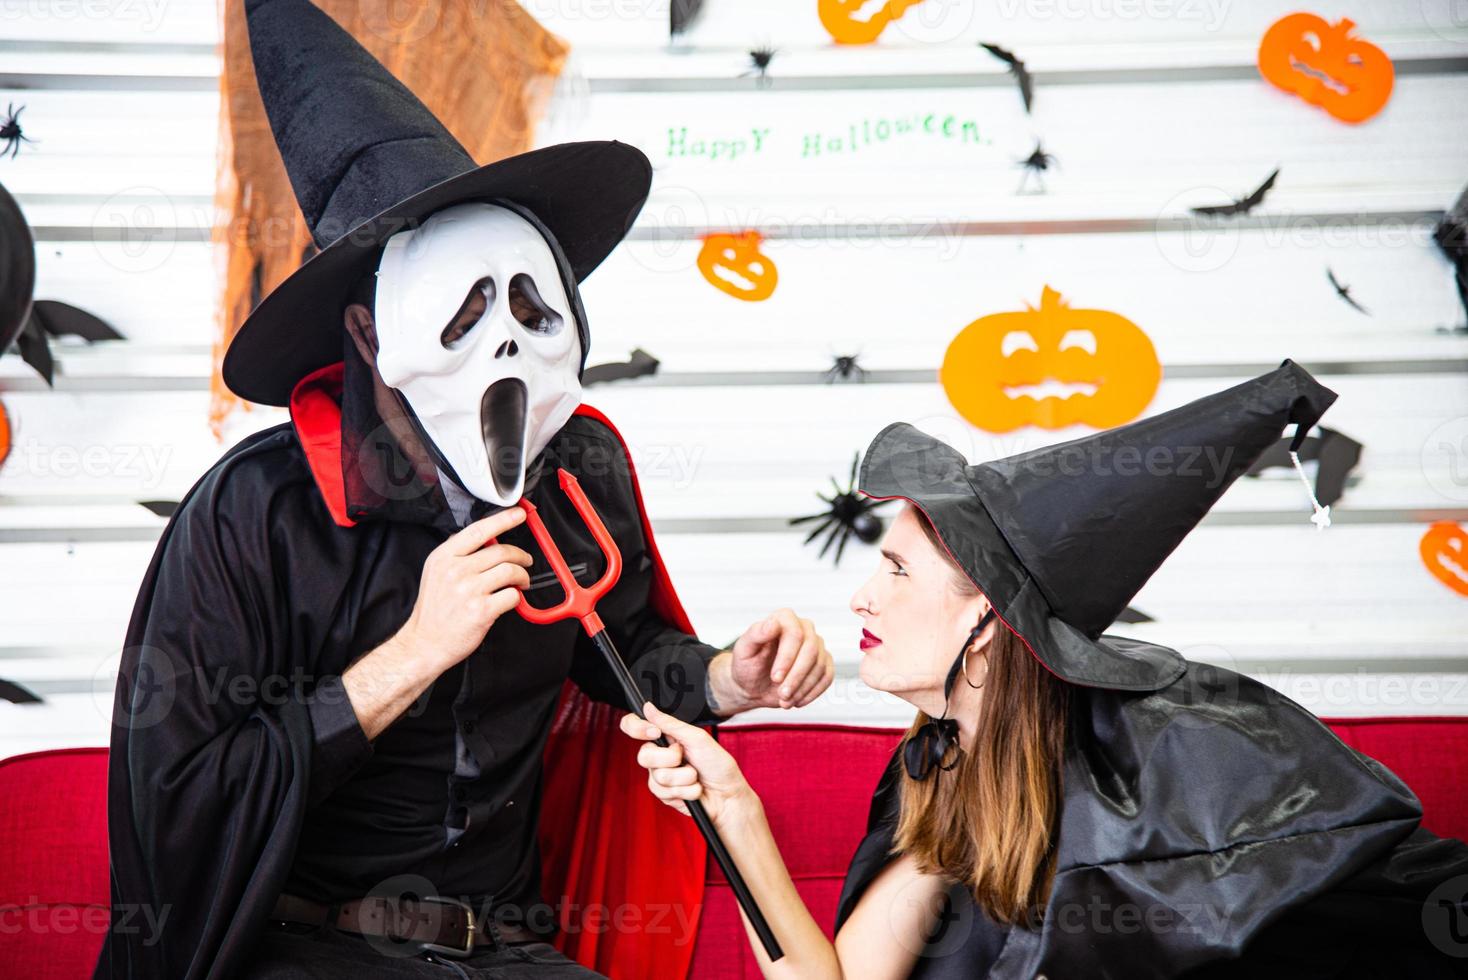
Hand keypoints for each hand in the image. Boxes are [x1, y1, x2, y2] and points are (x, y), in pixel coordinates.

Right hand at [398, 506, 532, 671]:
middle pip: (501, 551)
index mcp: (444, 557)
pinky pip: (512, 596)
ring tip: (521, 582)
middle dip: (520, 555)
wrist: (424, 643)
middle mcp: (456, 571)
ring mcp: (469, 591)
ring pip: (511, 571)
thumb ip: (458, 554)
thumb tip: (488, 538)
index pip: (479, 530)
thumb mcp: (436, 572)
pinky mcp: (481, 610)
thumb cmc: (434, 610)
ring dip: (522, 576)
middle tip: (526, 561)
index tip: (519, 513)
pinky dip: (517, 597)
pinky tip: (511, 599)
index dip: (503, 519)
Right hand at [620, 702, 757, 826]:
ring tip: (695, 776)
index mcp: (666, 737)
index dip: (637, 728)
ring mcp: (660, 776)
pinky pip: (664, 792)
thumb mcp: (697, 738)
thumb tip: (648, 707)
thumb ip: (670, 724)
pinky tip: (694, 789)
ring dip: (684, 777)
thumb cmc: (718, 765)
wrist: (727, 795)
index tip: (655, 733)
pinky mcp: (664, 795)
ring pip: (657, 776)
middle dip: (670, 759)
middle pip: (643, 755)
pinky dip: (685, 790)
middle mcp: (659, 755)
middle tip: (685, 758)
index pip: (635, 726)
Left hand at [713, 609, 834, 711]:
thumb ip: (756, 633)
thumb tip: (773, 623)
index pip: (795, 633)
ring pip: (820, 666)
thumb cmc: (747, 665)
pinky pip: (827, 677)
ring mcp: (816, 646)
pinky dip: (812, 692)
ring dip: (802, 688)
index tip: (776, 677)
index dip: (787, 657)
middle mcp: (804, 629)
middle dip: (796, 676)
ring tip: (784, 700)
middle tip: (782, 694)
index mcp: (784, 619)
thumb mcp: (744, 650)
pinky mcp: (824, 663)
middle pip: (811, 650)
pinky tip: (797, 700)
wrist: (752, 685)